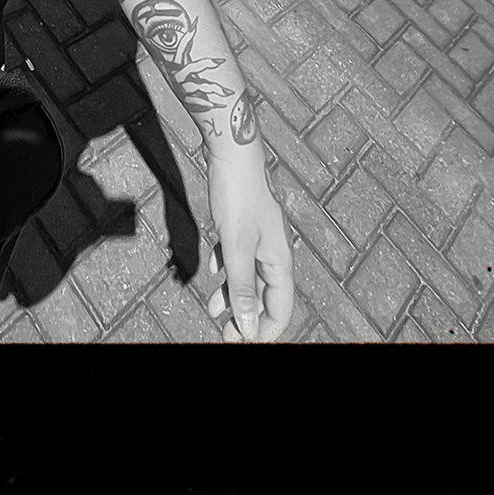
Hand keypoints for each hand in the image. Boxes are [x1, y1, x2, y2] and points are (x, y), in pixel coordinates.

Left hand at [205, 150, 294, 341]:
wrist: (232, 151)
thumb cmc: (238, 194)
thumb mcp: (236, 247)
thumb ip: (241, 287)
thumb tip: (248, 327)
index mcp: (279, 260)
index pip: (280, 308)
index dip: (264, 330)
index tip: (243, 342)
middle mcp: (273, 250)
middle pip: (263, 294)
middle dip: (245, 316)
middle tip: (224, 332)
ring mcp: (258, 235)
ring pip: (248, 275)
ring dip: (232, 293)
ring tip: (213, 306)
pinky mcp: (243, 223)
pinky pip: (237, 255)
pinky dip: (226, 267)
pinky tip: (213, 270)